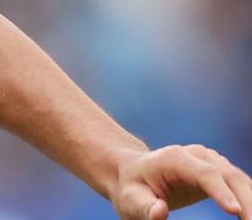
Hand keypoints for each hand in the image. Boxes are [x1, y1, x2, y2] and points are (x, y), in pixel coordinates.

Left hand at [113, 144, 251, 219]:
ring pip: (240, 180)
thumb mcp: (130, 200)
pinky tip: (250, 216)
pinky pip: (240, 185)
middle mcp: (197, 155)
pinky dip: (249, 200)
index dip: (221, 191)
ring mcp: (211, 161)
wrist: (134, 174)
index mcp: (174, 159)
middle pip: (229, 176)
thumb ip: (144, 207)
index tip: (235, 211)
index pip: (204, 173)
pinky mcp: (219, 172)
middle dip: (247, 201)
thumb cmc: (132, 189)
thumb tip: (160, 212)